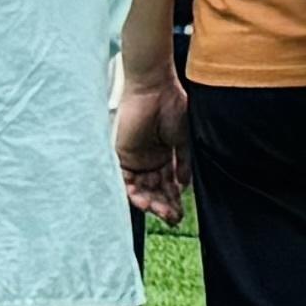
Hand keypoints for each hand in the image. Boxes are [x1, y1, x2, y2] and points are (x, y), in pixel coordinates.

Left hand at [113, 74, 188, 227]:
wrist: (154, 88)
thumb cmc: (172, 105)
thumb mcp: (183, 138)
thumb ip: (183, 162)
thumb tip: (184, 185)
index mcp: (165, 154)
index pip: (169, 183)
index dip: (174, 198)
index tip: (182, 213)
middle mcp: (149, 159)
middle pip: (155, 189)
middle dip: (165, 205)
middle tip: (174, 217)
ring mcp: (136, 158)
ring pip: (142, 189)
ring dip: (152, 203)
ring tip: (164, 214)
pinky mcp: (122, 156)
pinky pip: (126, 181)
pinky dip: (135, 194)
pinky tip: (147, 203)